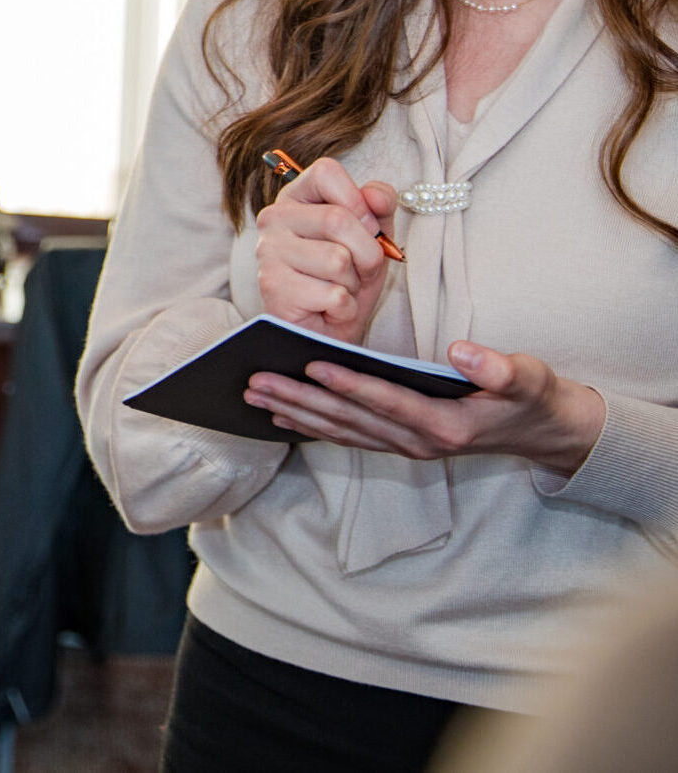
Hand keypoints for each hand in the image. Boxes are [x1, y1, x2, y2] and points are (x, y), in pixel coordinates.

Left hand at [244, 339, 606, 474]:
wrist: (544, 433)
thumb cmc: (532, 397)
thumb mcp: (529, 378)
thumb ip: (498, 368)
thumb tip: (461, 351)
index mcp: (446, 425)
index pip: (386, 402)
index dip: (348, 384)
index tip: (311, 365)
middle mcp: (419, 442)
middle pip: (350, 420)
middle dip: (301, 399)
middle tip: (256, 380)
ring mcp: (407, 447)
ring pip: (342, 431)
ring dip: (298, 413)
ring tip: (254, 394)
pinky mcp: (401, 443)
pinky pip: (350, 437)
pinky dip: (315, 426)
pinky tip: (284, 414)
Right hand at [256, 157, 398, 342]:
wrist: (329, 332)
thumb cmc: (347, 280)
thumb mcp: (372, 237)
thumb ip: (379, 207)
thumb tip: (376, 195)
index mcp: (296, 198)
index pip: (326, 171)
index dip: (357, 200)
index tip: (365, 226)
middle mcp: (274, 218)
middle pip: (339, 219)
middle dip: (367, 253)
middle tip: (357, 271)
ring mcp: (269, 252)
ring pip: (338, 259)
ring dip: (353, 284)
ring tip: (338, 290)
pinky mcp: (274, 288)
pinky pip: (334, 295)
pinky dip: (344, 309)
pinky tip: (328, 310)